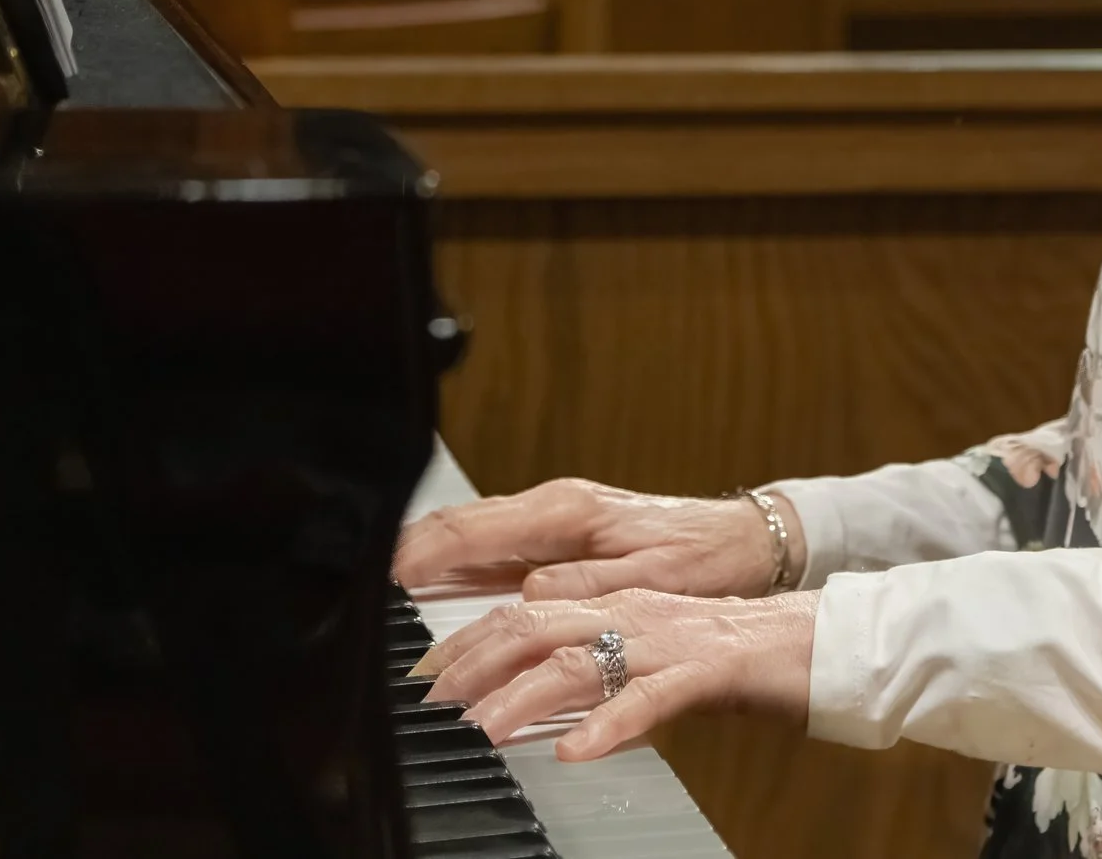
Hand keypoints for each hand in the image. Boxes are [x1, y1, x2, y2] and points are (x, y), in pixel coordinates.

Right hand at [393, 478, 801, 601]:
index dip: (423, 553)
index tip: (383, 577)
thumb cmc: (701, 559)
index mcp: (569, 513)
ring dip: (427, 558)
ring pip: (471, 532)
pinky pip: (494, 545)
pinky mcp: (560, 534)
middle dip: (408, 551)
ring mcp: (554, 518)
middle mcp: (555, 507)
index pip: (475, 528)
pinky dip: (457, 562)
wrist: (739, 540)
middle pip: (460, 525)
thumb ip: (587, 585)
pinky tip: (435, 586)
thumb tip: (531, 594)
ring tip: (381, 592)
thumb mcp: (648, 580)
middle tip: (362, 589)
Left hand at [413, 587, 817, 756]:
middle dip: (474, 663)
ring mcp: (669, 638)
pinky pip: (651, 697)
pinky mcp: (708, 669)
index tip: (423, 679)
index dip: (467, 643)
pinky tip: (577, 749)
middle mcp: (633, 613)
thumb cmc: (735, 656)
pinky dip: (608, 723)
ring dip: (523, 697)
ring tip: (483, 731)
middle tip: (432, 704)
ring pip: (581, 659)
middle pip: (535, 625)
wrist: (815, 641)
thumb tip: (536, 699)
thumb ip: (596, 668)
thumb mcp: (650, 657)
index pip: (523, 612)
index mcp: (617, 605)